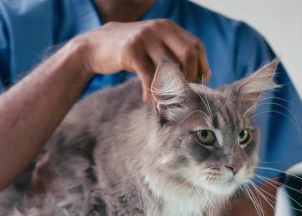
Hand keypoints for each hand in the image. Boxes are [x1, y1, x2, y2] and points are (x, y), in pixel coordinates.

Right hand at [78, 19, 210, 100]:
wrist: (96, 45)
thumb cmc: (131, 51)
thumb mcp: (154, 46)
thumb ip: (176, 55)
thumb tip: (206, 74)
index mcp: (168, 27)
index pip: (195, 45)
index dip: (201, 66)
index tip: (198, 84)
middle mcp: (159, 29)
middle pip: (187, 54)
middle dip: (189, 77)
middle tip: (183, 94)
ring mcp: (145, 38)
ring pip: (169, 67)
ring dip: (170, 89)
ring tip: (166, 103)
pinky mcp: (131, 50)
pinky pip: (148, 76)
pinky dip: (151, 92)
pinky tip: (148, 101)